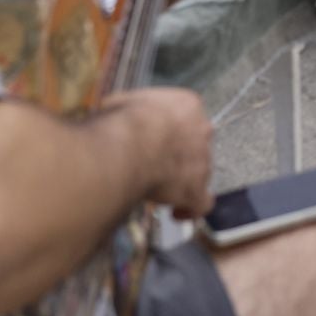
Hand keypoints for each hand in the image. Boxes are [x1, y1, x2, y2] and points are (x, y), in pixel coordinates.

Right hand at [101, 88, 212, 217]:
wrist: (130, 144)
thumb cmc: (122, 120)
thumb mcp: (121, 102)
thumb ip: (127, 108)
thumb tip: (112, 112)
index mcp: (187, 106)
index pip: (186, 118)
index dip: (171, 133)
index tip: (156, 141)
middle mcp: (202, 131)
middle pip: (195, 146)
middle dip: (177, 157)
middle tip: (154, 166)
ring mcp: (203, 162)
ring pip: (199, 174)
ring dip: (181, 182)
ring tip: (158, 191)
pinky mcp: (196, 190)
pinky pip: (202, 204)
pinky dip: (191, 209)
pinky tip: (176, 213)